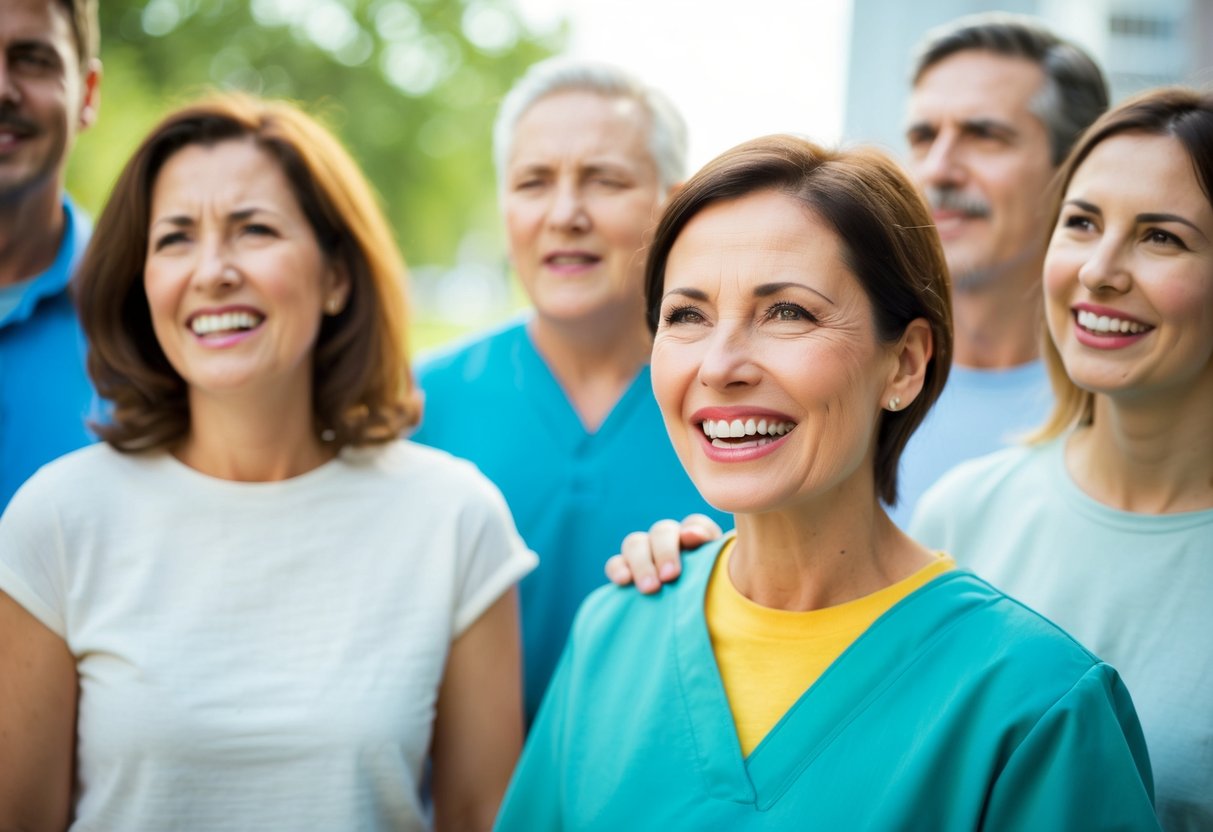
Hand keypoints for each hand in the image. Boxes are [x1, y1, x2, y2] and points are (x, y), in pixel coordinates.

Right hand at [604, 514, 723, 593]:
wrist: (702, 619)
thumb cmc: (713, 597)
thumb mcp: (721, 579)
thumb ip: (715, 556)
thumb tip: (692, 536)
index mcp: (697, 539)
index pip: (695, 524)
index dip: (694, 530)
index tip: (691, 541)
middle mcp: (669, 540)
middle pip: (662, 531)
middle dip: (665, 552)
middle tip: (670, 576)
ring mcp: (645, 553)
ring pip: (635, 543)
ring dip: (642, 563)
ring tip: (650, 588)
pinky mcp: (625, 569)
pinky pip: (615, 563)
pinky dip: (618, 569)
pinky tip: (623, 581)